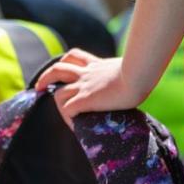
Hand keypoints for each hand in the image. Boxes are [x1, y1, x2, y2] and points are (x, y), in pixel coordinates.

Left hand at [34, 49, 148, 121]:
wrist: (138, 76)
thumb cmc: (143, 73)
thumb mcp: (133, 68)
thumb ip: (128, 73)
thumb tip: (143, 79)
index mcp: (97, 65)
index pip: (76, 56)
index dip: (68, 62)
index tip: (67, 70)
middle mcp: (86, 73)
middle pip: (58, 68)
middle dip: (46, 77)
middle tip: (39, 87)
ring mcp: (83, 86)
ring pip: (58, 92)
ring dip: (54, 101)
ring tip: (57, 111)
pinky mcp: (84, 99)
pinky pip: (67, 110)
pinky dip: (67, 118)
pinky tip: (74, 126)